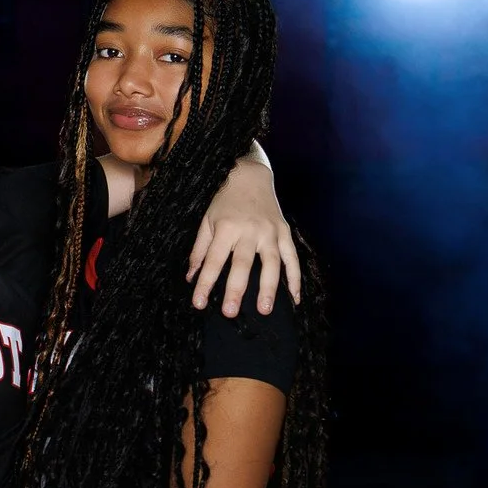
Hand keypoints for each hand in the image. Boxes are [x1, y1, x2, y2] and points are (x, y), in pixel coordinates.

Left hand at [188, 157, 300, 316]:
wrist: (250, 174)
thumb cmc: (224, 200)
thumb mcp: (207, 221)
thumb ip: (199, 250)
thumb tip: (191, 277)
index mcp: (226, 228)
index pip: (213, 261)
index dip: (205, 283)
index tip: (199, 304)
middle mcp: (249, 230)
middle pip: (242, 264)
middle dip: (236, 289)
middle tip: (230, 312)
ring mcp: (270, 232)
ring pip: (271, 263)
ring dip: (269, 288)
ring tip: (264, 309)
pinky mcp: (285, 232)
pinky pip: (292, 258)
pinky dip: (295, 278)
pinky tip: (295, 298)